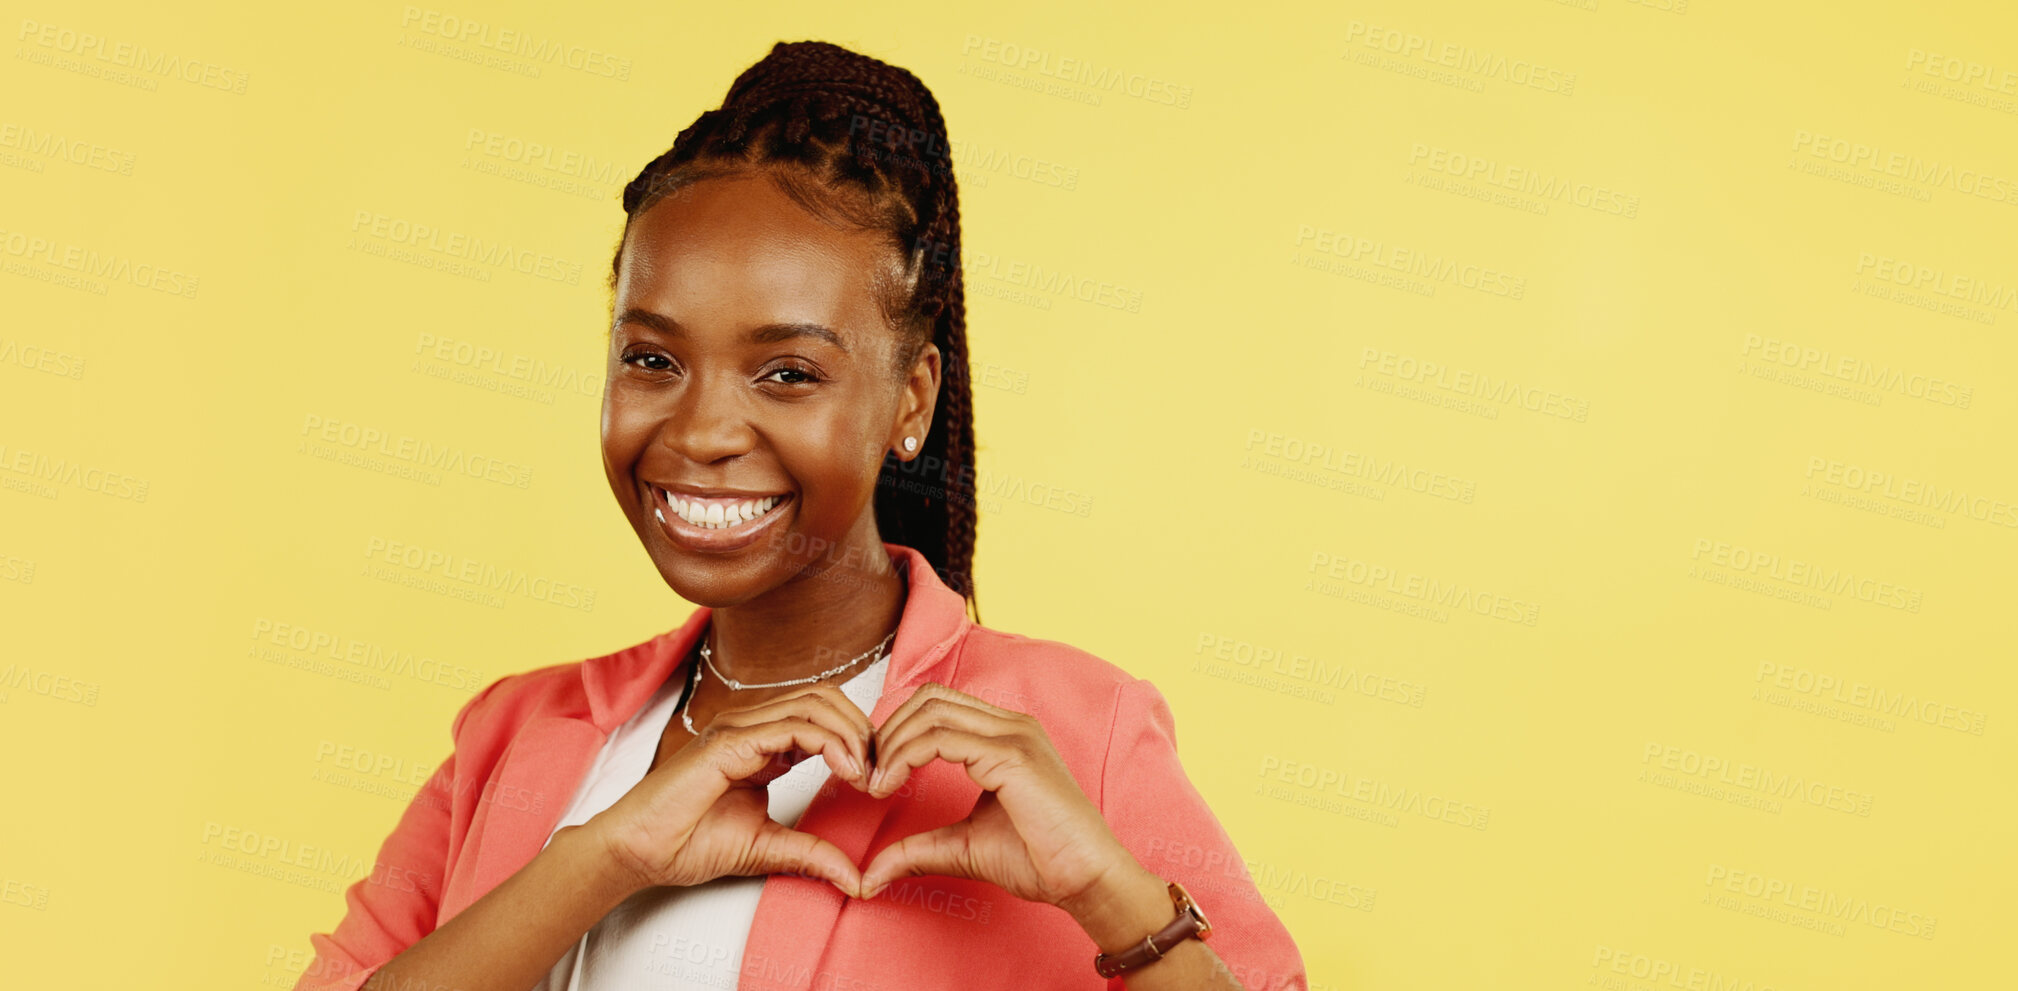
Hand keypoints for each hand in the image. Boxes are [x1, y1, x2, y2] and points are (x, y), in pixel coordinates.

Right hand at [581, 683, 874, 896]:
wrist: (638, 852)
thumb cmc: (687, 843)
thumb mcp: (767, 848)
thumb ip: (812, 854)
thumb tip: (857, 879)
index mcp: (762, 743)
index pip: (822, 715)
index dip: (858, 738)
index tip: (879, 778)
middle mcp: (751, 727)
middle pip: (824, 698)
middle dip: (861, 728)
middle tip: (881, 771)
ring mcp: (738, 729)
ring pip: (813, 704)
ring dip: (850, 734)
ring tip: (867, 772)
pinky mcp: (728, 743)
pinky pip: (791, 727)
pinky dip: (827, 743)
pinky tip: (846, 771)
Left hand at [857, 682, 1140, 914]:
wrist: (1088, 879)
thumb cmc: (1042, 860)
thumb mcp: (964, 847)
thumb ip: (918, 850)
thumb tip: (870, 874)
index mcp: (1006, 735)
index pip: (937, 706)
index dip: (897, 732)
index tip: (875, 774)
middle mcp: (1011, 725)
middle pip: (928, 699)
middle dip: (888, 732)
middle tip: (868, 775)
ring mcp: (1014, 735)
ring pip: (930, 712)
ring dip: (891, 744)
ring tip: (876, 783)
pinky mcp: (1012, 756)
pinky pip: (940, 738)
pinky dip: (905, 756)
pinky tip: (891, 785)